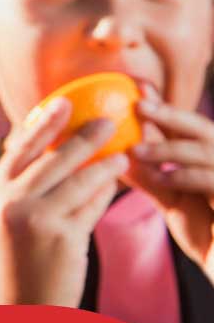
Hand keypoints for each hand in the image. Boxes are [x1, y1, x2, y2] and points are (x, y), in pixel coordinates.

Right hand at [0, 98, 127, 305]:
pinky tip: (115, 183)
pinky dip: (104, 193)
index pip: (18, 148)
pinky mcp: (62, 238)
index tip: (61, 102)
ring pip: (77, 180)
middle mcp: (10, 202)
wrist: (16, 311)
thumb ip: (19, 191)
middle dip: (81, 135)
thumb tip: (49, 158)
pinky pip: (90, 208)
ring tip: (121, 152)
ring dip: (103, 163)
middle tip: (105, 119)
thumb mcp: (1, 222)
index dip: (42, 123)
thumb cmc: (12, 265)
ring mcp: (36, 219)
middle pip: (52, 158)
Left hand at [124, 96, 213, 283]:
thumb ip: (152, 177)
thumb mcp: (175, 201)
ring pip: (207, 149)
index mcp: (213, 160)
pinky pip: (213, 179)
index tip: (138, 86)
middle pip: (203, 129)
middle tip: (139, 103)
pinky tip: (163, 180)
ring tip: (138, 150)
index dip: (165, 106)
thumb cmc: (207, 236)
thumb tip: (118, 154)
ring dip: (170, 148)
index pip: (188, 126)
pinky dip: (185, 176)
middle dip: (171, 114)